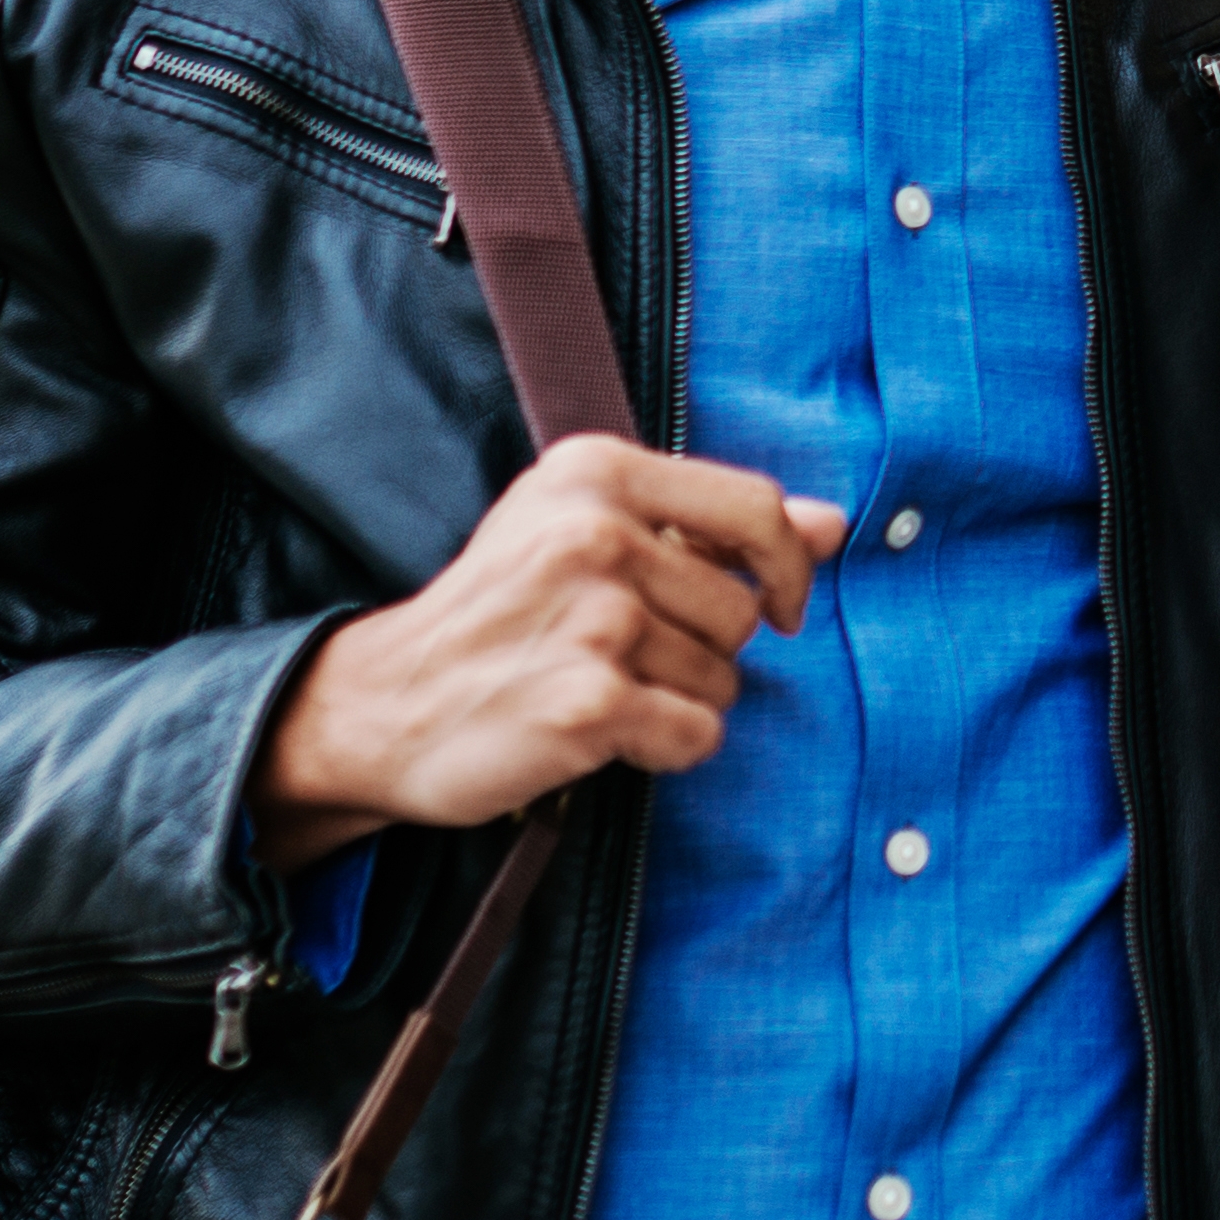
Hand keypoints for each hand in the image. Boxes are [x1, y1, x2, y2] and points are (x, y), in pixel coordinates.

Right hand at [254, 439, 841, 867]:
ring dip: (678, 699)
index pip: (755, 508)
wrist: (386, 703)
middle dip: (703, 648)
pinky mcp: (589, 703)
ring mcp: (592, 619)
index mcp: (594, 472)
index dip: (788, 565)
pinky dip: (665, 747)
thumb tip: (833, 524)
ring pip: (723, 677)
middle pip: (742, 609)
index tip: (780, 605)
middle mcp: (593, 534)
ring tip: (601, 688)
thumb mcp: (587, 534)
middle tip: (620, 656)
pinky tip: (605, 735)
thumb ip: (713, 525)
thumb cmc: (500, 615)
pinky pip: (696, 734)